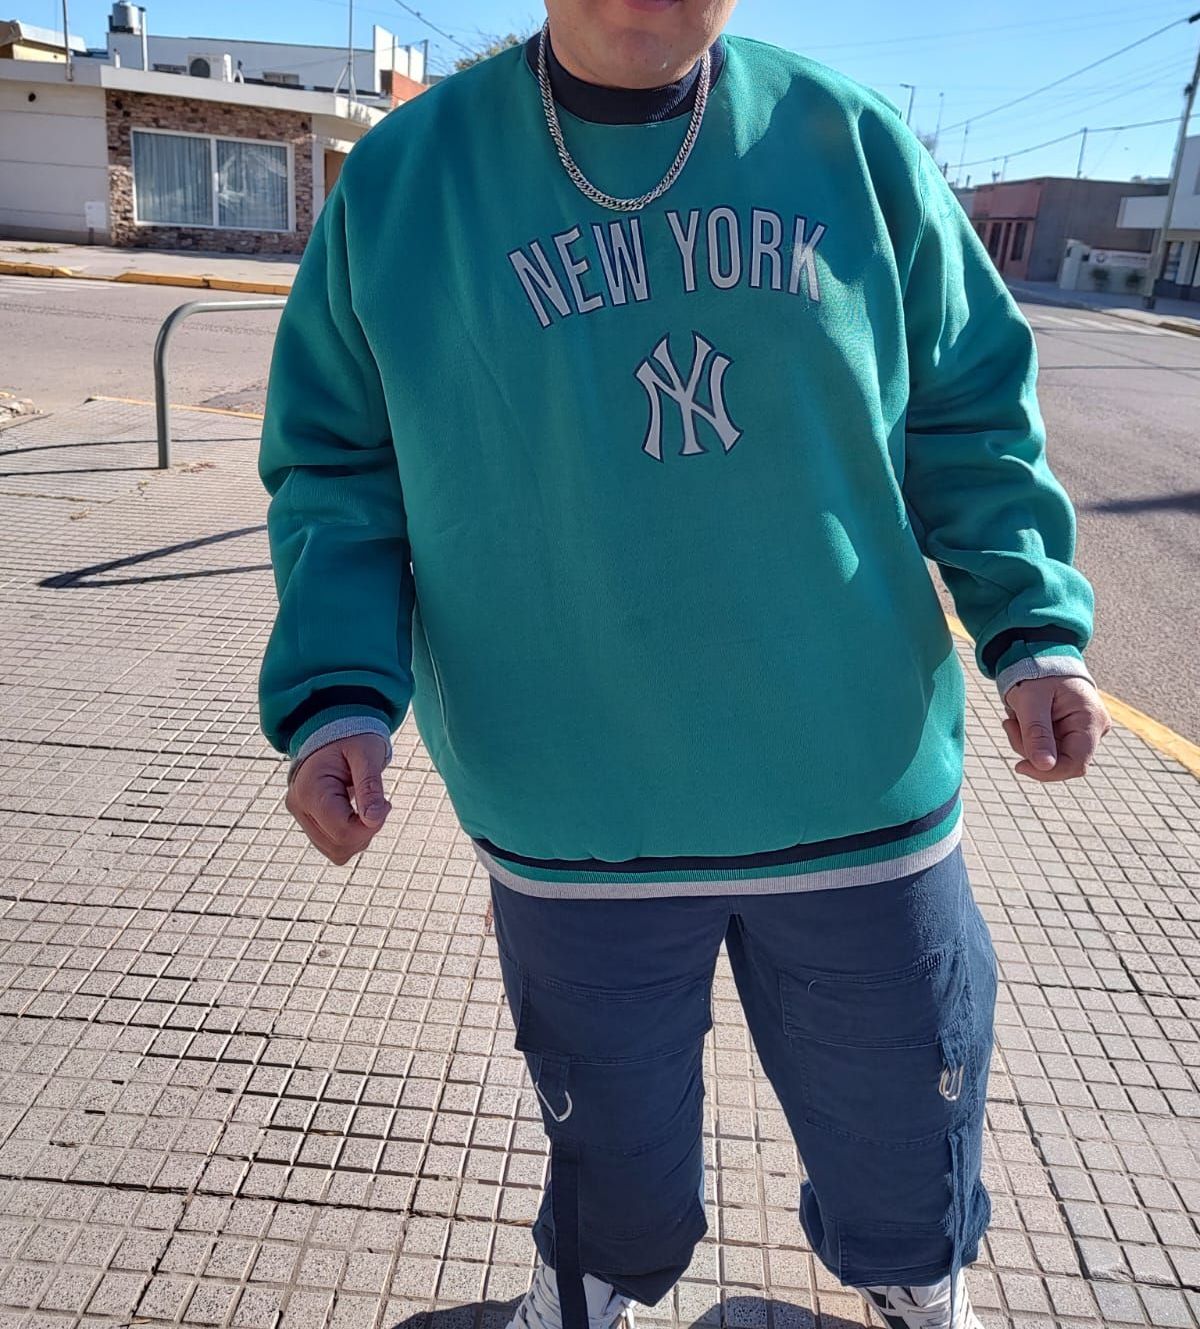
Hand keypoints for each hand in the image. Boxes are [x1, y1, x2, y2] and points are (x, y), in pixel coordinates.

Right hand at [285, 733, 391, 864]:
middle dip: (367, 831)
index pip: (341, 830)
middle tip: (380, 803)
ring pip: (337, 852)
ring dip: (360, 837)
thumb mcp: (367, 754)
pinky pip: (334, 847)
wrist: (334, 731)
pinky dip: (352, 837)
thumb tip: (374, 819)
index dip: (370, 826)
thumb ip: (370, 787)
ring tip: (368, 806)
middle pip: (339, 846)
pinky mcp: (309, 822)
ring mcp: (302, 817)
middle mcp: (299, 807)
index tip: (386, 804)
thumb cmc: (352, 738)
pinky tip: (359, 814)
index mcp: (310, 789)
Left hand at [1002, 676, 1111, 782]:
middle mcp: (1094, 728)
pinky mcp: (1070, 733)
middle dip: (1030, 749)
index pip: (1076, 764)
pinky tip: (1022, 720)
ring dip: (1026, 743)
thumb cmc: (1037, 672)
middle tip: (1010, 724)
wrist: (1039, 657)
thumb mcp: (1031, 699)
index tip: (1019, 766)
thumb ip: (1037, 732)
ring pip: (1051, 758)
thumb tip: (1045, 766)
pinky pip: (1047, 749)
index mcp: (1091, 719)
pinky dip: (1029, 739)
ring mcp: (1083, 732)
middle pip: (1061, 762)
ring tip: (1015, 717)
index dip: (1048, 772)